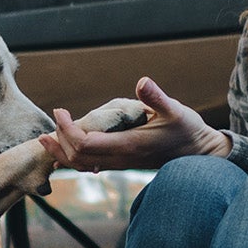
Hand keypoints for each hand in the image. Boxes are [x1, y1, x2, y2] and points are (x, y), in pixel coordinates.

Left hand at [39, 78, 229, 172]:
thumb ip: (156, 97)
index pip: (85, 144)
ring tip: (47, 138)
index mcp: (129, 145)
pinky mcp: (123, 163)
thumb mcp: (175, 109)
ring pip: (82, 165)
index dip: (67, 129)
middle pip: (78, 158)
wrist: (200, 154)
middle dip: (60, 139)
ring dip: (62, 152)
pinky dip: (74, 159)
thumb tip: (141, 81)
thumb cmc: (188, 130)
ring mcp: (122, 164)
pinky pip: (91, 166)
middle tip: (55, 116)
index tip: (61, 111)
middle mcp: (121, 159)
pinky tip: (65, 153)